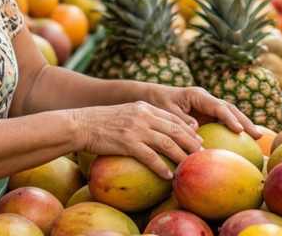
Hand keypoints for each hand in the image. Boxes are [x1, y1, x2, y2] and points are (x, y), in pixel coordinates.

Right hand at [73, 101, 201, 178]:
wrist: (80, 124)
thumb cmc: (101, 122)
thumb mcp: (126, 113)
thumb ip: (143, 118)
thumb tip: (158, 131)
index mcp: (145, 107)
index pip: (174, 118)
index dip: (189, 130)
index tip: (198, 140)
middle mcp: (144, 116)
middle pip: (176, 130)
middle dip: (191, 143)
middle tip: (201, 154)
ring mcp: (136, 129)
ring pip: (167, 143)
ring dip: (181, 156)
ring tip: (189, 166)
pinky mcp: (127, 143)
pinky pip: (150, 157)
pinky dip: (161, 167)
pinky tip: (168, 175)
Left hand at [143, 85, 259, 138]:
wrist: (152, 98)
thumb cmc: (157, 102)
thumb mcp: (166, 110)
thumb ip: (181, 119)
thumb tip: (196, 130)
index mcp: (197, 95)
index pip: (218, 107)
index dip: (230, 118)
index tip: (239, 130)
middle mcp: (206, 100)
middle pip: (230, 109)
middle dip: (244, 121)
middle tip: (258, 135)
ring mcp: (208, 108)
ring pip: (229, 115)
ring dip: (243, 125)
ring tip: (257, 137)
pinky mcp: (207, 117)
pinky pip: (222, 123)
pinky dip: (232, 130)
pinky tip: (242, 142)